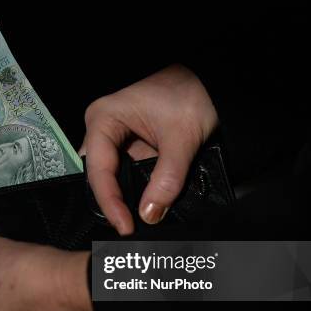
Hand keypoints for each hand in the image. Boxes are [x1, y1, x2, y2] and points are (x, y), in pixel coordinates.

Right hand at [81, 64, 217, 234]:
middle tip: (126, 228)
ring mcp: (116, 138)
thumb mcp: (181, 138)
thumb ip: (167, 179)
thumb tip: (150, 214)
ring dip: (122, 199)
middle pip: (98, 175)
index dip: (110, 201)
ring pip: (110, 178)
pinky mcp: (130, 147)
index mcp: (104, 118)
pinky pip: (126, 174)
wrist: (212, 82)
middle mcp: (103, 128)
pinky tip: (142, 207)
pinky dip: (134, 192)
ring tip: (133, 222)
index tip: (125, 225)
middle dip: (110, 202)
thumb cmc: (192, 93)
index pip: (98, 169)